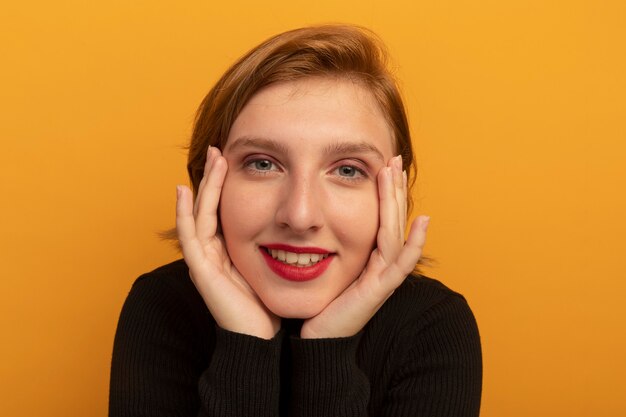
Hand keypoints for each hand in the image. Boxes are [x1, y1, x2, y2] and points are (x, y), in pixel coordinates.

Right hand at [176, 147, 280, 338]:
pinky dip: (183, 212)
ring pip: (200, 214)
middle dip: (215, 177)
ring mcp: (205, 261)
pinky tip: (182, 190)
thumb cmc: (270, 305)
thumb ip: (280, 245)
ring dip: (205, 185)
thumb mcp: (277, 266)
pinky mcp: (201, 271)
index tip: (236, 158)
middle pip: (210, 206)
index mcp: (230, 251)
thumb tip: (304, 225)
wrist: (262, 340)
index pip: (225, 209)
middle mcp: (214, 253)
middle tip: (220, 149)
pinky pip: (190, 236)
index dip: (226, 184)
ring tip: (213, 158)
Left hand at [300, 155, 428, 338]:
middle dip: (393, 187)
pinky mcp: (378, 290)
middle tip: (395, 157)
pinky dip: (415, 243)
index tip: (382, 162)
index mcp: (365, 256)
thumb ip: (319, 241)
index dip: (383, 190)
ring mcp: (381, 276)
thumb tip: (303, 217)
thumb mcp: (318, 263)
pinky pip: (400, 263)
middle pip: (391, 218)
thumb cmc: (316, 302)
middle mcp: (378, 264)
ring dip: (397, 202)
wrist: (316, 339)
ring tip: (398, 174)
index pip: (378, 216)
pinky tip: (423, 221)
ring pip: (395, 232)